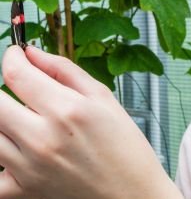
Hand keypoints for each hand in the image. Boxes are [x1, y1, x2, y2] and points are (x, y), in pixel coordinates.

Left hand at [0, 45, 182, 198]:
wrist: (131, 193)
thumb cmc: (124, 144)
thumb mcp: (102, 96)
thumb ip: (64, 70)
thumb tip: (33, 53)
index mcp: (67, 109)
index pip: (17, 75)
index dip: (12, 57)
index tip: (16, 52)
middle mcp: (42, 138)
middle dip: (5, 87)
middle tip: (22, 86)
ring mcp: (28, 168)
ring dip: (3, 118)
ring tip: (25, 116)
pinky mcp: (21, 192)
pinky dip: (1, 157)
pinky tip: (18, 148)